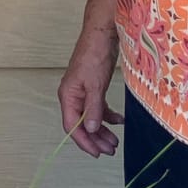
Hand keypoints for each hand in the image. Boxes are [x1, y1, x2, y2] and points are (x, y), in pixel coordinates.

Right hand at [58, 26, 123, 157]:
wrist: (102, 34)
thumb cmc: (94, 56)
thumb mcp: (95, 85)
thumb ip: (93, 108)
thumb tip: (89, 129)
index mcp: (68, 96)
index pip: (71, 125)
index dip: (83, 141)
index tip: (97, 153)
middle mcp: (73, 96)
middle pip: (81, 124)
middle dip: (95, 138)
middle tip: (111, 150)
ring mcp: (83, 91)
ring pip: (90, 117)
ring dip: (102, 130)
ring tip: (115, 141)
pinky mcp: (93, 87)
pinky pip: (98, 107)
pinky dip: (108, 116)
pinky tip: (120, 121)